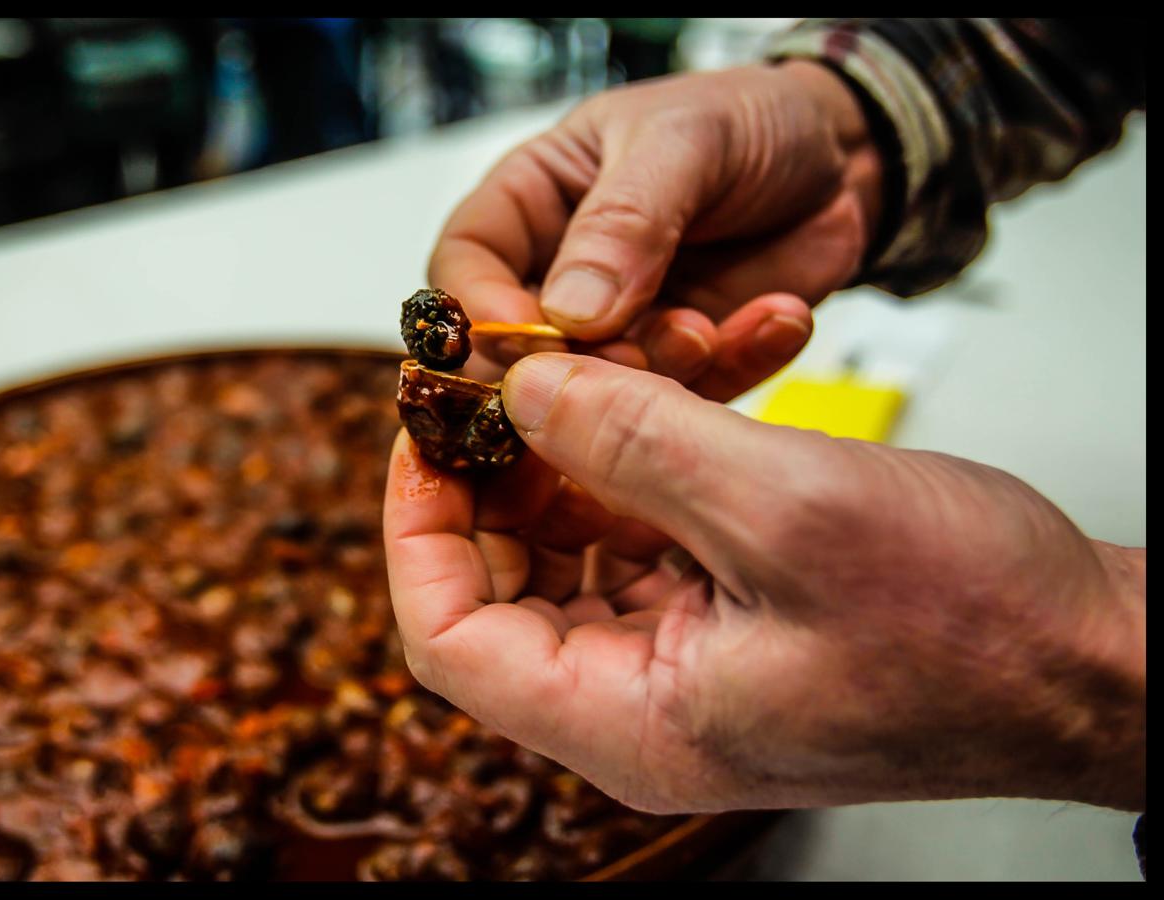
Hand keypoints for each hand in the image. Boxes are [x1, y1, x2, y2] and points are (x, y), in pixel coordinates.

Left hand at [383, 354, 1144, 813]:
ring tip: (605, 360)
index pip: (452, 638)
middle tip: (505, 380)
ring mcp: (685, 658)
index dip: (420, 528)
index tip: (430, 431)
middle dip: (498, 475)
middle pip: (503, 585)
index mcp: (631, 720)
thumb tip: (528, 391)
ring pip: (574, 547)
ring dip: (581, 450)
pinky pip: (647, 531)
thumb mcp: (786, 508)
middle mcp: (642, 701)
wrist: (1093, 658)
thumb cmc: (976, 627)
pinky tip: (679, 385)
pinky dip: (649, 458)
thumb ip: (636, 442)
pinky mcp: (730, 615)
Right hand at [430, 60, 884, 400]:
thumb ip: (623, 222)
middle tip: (631, 353)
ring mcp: (626, 325)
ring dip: (658, 373)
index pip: (465, 264)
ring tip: (710, 328)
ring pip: (603, 388)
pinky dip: (732, 371)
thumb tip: (567, 311)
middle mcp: (566, 272)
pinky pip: (688, 396)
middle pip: (522, 348)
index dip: (479, 309)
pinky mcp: (686, 362)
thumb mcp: (684, 142)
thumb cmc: (750, 120)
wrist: (850, 153)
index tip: (523, 340)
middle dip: (575, 365)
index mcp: (535, 201)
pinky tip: (775, 321)